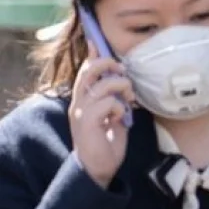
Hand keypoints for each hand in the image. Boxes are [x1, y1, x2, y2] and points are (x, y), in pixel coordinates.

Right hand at [69, 42, 134, 186]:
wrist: (99, 168)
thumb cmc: (108, 141)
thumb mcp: (114, 114)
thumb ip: (116, 97)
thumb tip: (123, 80)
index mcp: (84, 98)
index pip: (85, 70)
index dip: (92, 54)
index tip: (97, 40)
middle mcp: (79, 102)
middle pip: (89, 70)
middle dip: (108, 64)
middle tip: (123, 71)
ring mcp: (82, 112)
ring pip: (102, 85)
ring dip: (121, 87)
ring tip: (128, 98)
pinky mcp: (87, 122)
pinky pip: (107, 103)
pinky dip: (120, 107)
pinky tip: (121, 117)